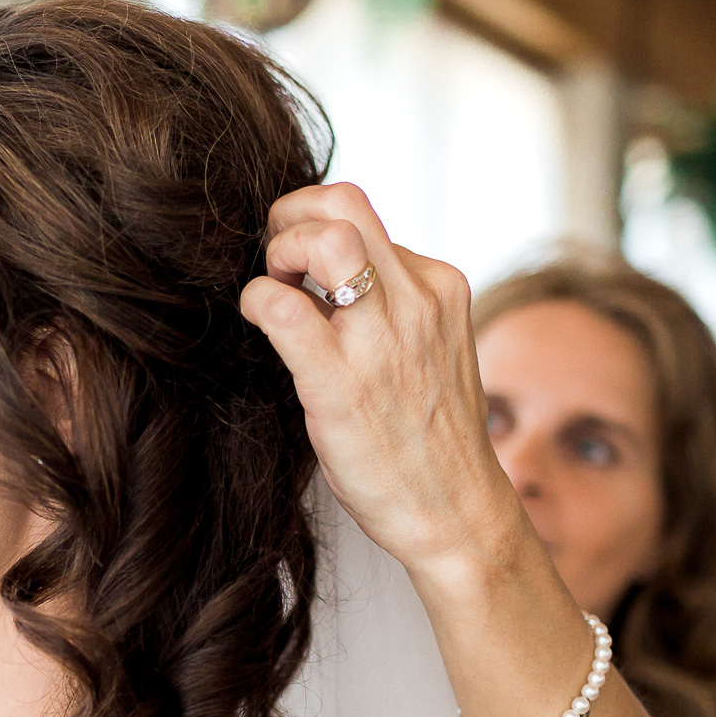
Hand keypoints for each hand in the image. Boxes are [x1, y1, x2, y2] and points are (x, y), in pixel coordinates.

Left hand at [238, 183, 520, 577]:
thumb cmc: (429, 441)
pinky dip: (257, 302)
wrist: (458, 514)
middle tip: (276, 261)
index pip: (365, 216)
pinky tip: (258, 324)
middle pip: (345, 202)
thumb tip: (323, 278)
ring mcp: (383, 338)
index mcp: (438, 287)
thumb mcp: (427, 350)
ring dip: (279, 251)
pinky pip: (284, 309)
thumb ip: (389, 307)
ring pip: (324, 238)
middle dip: (291, 215)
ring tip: (274, 289)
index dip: (315, 227)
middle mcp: (417, 301)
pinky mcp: (343, 382)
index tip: (298, 265)